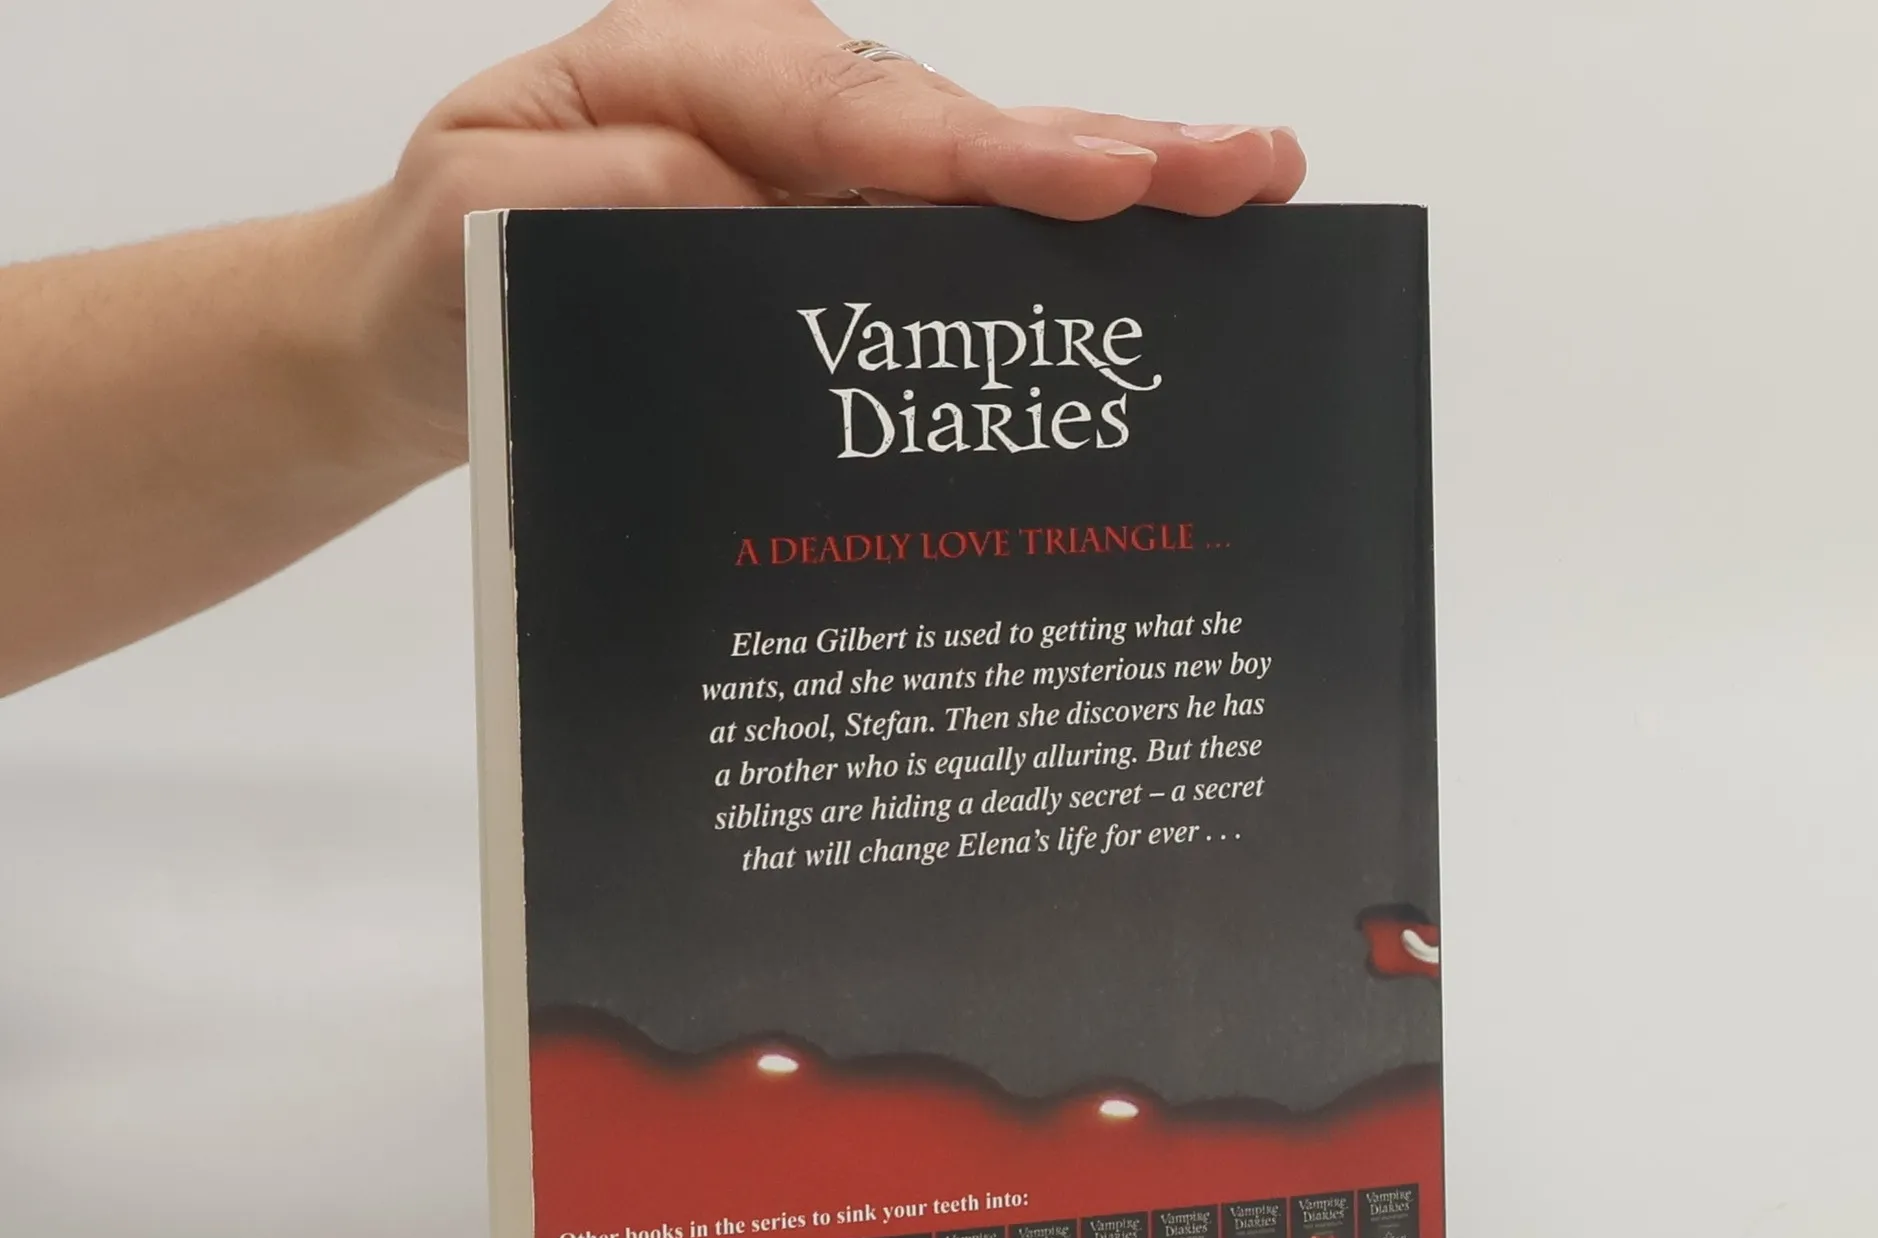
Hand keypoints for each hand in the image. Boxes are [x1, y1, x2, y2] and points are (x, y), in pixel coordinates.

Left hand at [350, 0, 1305, 464]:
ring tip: (1243, 205)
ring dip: (1109, 202)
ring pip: (974, 192)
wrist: (423, 329)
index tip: (1111, 178)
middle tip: (1253, 174)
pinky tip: (1137, 279)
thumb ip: (623, 197)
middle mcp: (783, 110)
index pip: (867, 116)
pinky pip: (942, 258)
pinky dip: (1039, 270)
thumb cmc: (452, 260)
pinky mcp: (828, 256)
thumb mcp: (495, 215)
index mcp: (700, 66)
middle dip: (1111, 155)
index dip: (995, 156)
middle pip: (960, 137)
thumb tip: (758, 211)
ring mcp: (817, 185)